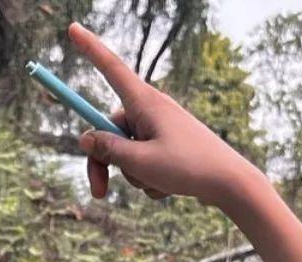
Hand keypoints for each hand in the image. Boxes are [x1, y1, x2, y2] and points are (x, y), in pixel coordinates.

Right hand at [67, 23, 262, 208]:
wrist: (229, 182)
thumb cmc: (188, 167)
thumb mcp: (140, 162)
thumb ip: (108, 150)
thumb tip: (86, 139)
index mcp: (144, 102)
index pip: (110, 68)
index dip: (89, 49)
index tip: (72, 28)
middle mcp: (151, 110)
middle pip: (110, 131)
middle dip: (104, 163)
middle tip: (99, 193)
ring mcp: (160, 128)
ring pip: (127, 152)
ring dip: (133, 174)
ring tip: (157, 182)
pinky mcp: (169, 145)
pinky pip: (145, 163)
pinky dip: (150, 178)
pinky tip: (169, 186)